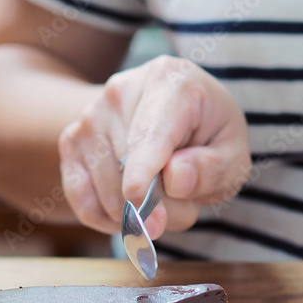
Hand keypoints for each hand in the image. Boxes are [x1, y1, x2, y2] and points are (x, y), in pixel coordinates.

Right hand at [58, 55, 250, 237]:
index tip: (137, 199)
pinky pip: (84, 203)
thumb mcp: (232, 151)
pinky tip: (133, 210)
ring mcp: (89, 117)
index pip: (149, 135)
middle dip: (163, 209)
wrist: (173, 113)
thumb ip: (214, 168)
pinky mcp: (70, 143)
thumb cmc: (208, 133)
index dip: (143, 173)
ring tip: (165, 198)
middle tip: (187, 206)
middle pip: (130, 174)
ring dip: (142, 217)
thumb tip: (176, 179)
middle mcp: (120, 93)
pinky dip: (110, 221)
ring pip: (107, 195)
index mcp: (168, 81)